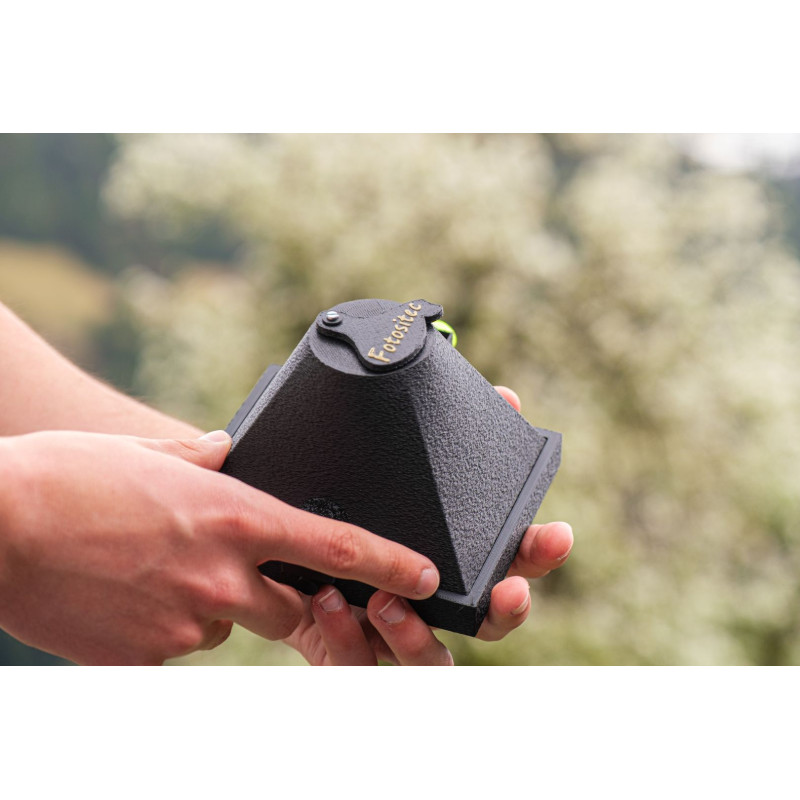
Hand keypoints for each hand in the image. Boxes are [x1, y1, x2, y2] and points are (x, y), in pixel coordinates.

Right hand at [0, 430, 439, 664]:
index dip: (392, 565)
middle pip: (291, 606)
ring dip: (214, 605)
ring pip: (230, 627)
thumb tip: (227, 453)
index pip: (338, 547)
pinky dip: (167, 624)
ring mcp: (184, 624)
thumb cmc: (69, 477)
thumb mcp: (150, 454)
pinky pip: (179, 646)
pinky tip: (128, 591)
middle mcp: (221, 576)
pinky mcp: (144, 660)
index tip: (427, 578)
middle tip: (236, 566)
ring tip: (158, 568)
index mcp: (234, 518)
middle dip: (281, 594)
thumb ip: (202, 456)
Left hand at [281, 386, 572, 664]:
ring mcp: (388, 631)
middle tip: (507, 591)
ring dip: (416, 637)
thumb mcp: (384, 464)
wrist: (255, 541)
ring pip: (430, 663)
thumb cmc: (339, 497)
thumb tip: (506, 399)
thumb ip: (443, 438)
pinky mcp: (342, 649)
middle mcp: (427, 601)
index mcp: (446, 558)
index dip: (538, 554)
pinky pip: (357, 665)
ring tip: (387, 600)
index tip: (558, 534)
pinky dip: (348, 640)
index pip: (509, 563)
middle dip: (506, 611)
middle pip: (488, 624)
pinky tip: (328, 602)